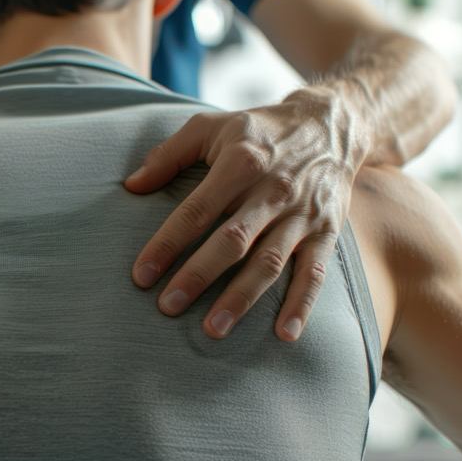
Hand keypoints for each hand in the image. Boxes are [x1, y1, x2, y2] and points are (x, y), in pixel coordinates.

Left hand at [125, 88, 369, 340]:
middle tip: (168, 307)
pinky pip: (315, 272)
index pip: (196, 210)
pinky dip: (302, 305)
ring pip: (269, 262)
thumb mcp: (211, 126)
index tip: (141, 275)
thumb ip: (169, 154)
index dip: (167, 244)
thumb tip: (131, 185)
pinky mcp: (326, 231)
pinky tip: (284, 335)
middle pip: (231, 241)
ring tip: (214, 330)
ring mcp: (301, 214)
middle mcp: (272, 190)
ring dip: (242, 299)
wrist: (330, 126)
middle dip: (198, 276)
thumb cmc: (258, 130)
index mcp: (240, 163)